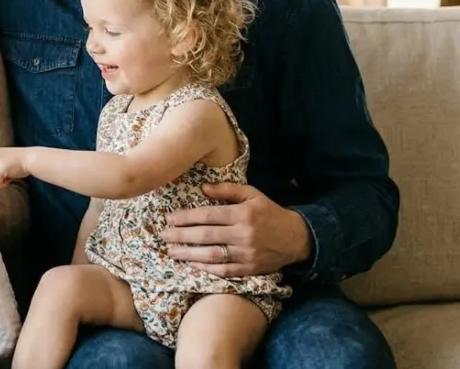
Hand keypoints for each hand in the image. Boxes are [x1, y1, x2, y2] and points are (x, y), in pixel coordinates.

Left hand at [160, 183, 312, 277]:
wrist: (296, 238)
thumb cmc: (269, 213)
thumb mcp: (253, 195)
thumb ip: (228, 189)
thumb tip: (203, 188)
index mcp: (243, 214)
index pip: (208, 215)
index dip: (186, 217)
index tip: (169, 218)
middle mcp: (244, 234)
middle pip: (206, 235)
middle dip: (181, 235)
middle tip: (163, 235)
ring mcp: (246, 254)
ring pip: (211, 255)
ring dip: (188, 254)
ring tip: (171, 251)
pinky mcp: (249, 269)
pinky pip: (223, 270)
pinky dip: (205, 268)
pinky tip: (191, 264)